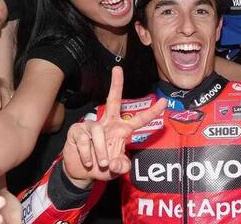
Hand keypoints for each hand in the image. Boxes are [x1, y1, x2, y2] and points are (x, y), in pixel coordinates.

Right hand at [62, 67, 166, 184]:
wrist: (80, 172)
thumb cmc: (103, 167)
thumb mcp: (116, 169)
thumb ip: (121, 166)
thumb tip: (116, 162)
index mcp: (121, 130)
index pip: (139, 119)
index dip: (152, 112)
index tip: (164, 102)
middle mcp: (108, 123)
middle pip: (113, 100)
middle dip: (116, 83)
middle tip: (117, 68)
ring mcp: (92, 125)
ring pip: (98, 133)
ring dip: (100, 152)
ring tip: (100, 164)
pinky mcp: (77, 130)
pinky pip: (84, 141)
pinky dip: (87, 155)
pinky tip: (87, 161)